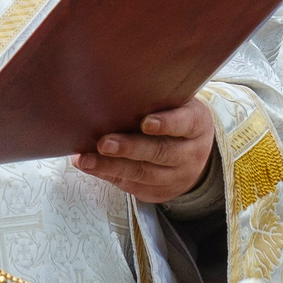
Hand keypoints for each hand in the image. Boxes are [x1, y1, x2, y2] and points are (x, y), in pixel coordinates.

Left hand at [74, 98, 216, 203]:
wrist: (193, 156)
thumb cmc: (175, 119)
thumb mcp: (177, 105)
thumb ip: (156, 98)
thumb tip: (112, 90)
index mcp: (196, 124)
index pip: (185, 123)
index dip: (166, 123)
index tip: (146, 123)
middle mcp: (190, 152)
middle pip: (160, 152)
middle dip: (130, 148)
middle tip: (104, 143)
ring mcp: (176, 176)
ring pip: (144, 173)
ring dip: (111, 166)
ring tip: (85, 159)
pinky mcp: (160, 192)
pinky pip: (132, 185)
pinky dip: (108, 175)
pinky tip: (89, 166)